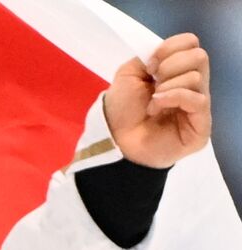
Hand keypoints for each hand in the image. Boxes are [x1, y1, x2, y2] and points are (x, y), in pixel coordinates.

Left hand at [103, 33, 211, 169]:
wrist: (115, 140)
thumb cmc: (122, 109)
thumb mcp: (128, 74)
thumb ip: (147, 56)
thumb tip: (165, 52)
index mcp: (177, 70)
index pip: (191, 44)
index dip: (171, 47)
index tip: (150, 64)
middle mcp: (192, 85)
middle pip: (199, 56)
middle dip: (170, 66)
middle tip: (152, 82)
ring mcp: (198, 105)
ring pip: (196, 78)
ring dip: (167, 87)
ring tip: (152, 102)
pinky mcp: (201, 125)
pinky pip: (196, 100)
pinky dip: (173, 98)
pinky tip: (156, 107)